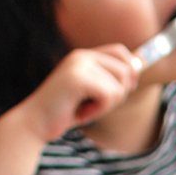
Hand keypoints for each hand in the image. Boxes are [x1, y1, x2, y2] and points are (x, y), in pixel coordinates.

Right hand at [19, 44, 142, 141]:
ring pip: (119, 86)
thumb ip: (111, 80)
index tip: (122, 91)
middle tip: (96, 105)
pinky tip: (83, 113)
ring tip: (86, 108)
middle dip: (118, 95)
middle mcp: (81, 56)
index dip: (130, 72)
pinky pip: (109, 95)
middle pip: (126, 71)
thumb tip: (138, 69)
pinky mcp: (77, 78)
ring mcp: (78, 65)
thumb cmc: (66, 111)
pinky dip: (100, 110)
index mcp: (84, 56)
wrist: (36, 123)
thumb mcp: (92, 94)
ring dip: (107, 105)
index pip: (121, 52)